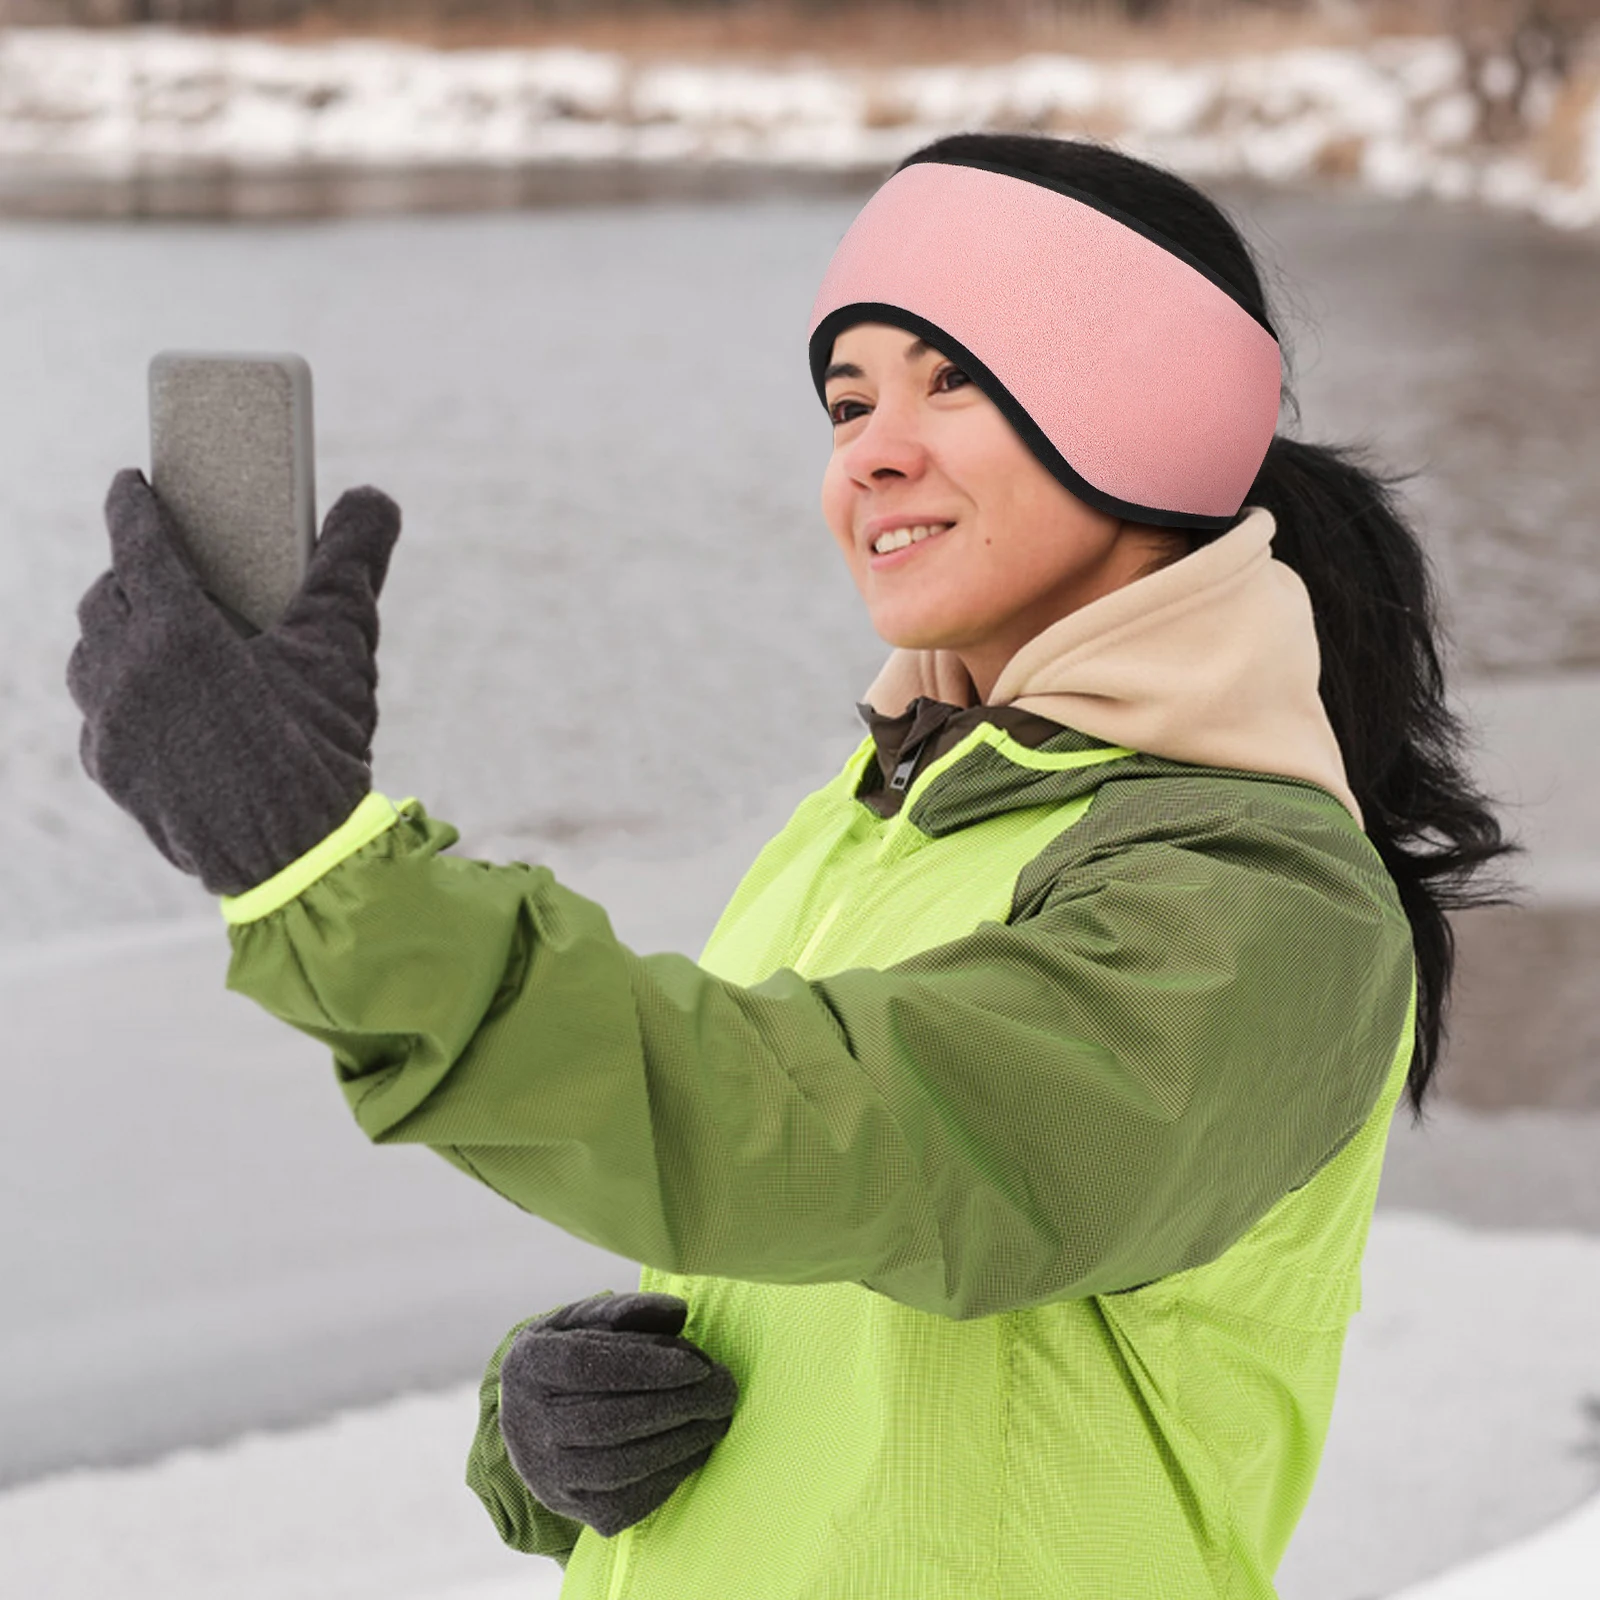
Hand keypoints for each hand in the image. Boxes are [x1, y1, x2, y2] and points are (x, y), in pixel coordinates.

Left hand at [66, 468, 400, 896]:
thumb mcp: (341, 650)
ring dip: (113, 633)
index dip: (130, 507)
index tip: (130, 484)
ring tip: (153, 630)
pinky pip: (97, 715)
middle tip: (161, 560)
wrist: (299, 860)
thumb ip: (351, 566)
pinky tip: (156, 700)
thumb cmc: (320, 749)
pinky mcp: (112, 773)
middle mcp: (126, 676)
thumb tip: (374, 499)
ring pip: (88, 658)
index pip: (136, 545)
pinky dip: (118, 692)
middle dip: (126, 570)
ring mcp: (110, 729)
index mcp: (176, 633)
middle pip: (105, 598)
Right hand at [497, 1291, 738, 1537]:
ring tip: (719, 1416)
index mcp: (528, 1366)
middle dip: (677, 1405)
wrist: (531, 1421)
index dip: (644, 1365)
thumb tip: (677, 1313)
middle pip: (607, 1420)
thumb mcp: (585, 1319)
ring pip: (620, 1467)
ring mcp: (549, 1476)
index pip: (584, 1365)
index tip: (698, 1364)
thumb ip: (628, 1309)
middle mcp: (528, 1426)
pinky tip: (698, 1447)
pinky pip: (628, 1501)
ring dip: (681, 1442)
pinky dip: (670, 1474)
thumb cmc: (570, 1356)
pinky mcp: (574, 1510)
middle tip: (724, 1388)